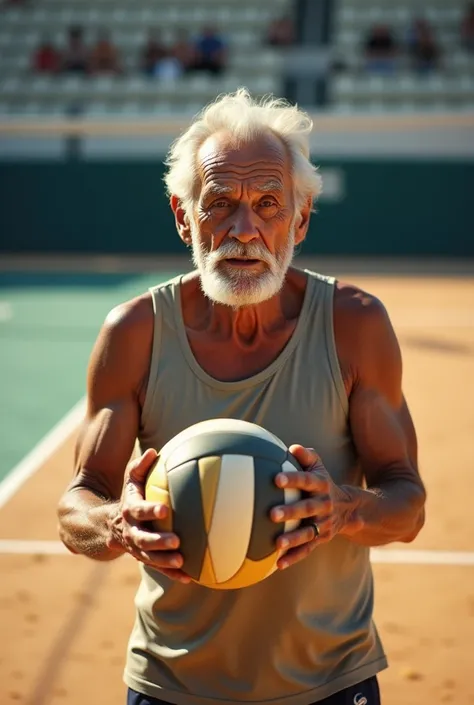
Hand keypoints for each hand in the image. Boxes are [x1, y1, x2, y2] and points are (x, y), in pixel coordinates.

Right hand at [107, 448, 190, 583]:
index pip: (139, 510)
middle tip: (176, 540)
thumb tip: (153, 452)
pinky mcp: (144, 558)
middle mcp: (130, 530)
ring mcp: (136, 547)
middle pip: (142, 539)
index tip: (164, 510)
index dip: (150, 510)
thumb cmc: (129, 495)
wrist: (108, 524)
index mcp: (129, 510)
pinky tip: (189, 577)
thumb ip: (140, 466)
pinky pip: (158, 567)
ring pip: (148, 557)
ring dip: (164, 561)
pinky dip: (172, 574)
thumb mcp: (130, 479)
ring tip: (181, 562)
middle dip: (158, 541)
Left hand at [271, 445, 362, 569]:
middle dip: (290, 512)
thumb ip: (306, 456)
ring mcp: (323, 524)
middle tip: (271, 514)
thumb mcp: (319, 467)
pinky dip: (294, 557)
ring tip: (276, 544)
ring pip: (308, 532)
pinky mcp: (321, 539)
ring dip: (293, 539)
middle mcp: (324, 505)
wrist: (350, 508)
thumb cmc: (322, 482)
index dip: (292, 479)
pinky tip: (278, 564)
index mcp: (321, 485)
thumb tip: (292, 447)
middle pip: (307, 508)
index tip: (275, 478)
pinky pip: (307, 549)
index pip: (306, 480)